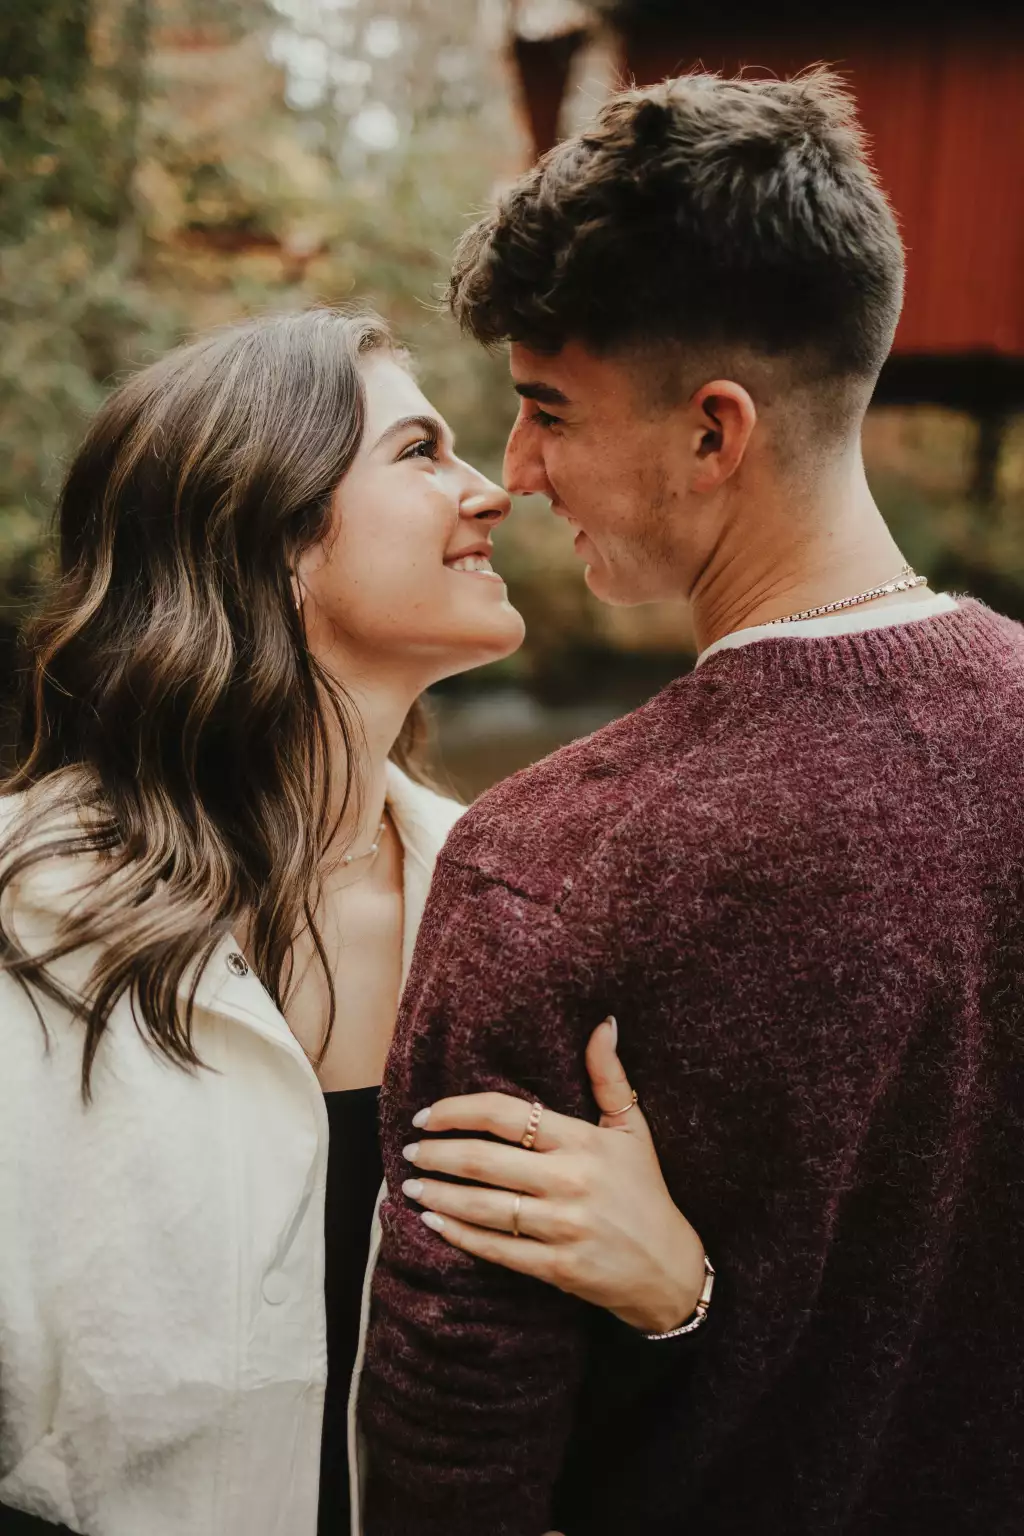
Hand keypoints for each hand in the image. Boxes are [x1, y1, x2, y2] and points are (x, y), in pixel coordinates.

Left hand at [399, 1017, 705, 1333]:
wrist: (671, 1269)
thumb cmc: (645, 1191)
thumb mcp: (632, 1130)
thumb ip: (608, 1076)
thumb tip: (605, 1022)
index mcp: (582, 1142)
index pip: (505, 1115)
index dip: (457, 1111)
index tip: (427, 1115)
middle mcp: (570, 1181)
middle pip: (483, 1161)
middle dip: (436, 1153)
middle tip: (409, 1150)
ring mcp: (563, 1226)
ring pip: (482, 1206)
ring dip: (438, 1194)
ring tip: (411, 1185)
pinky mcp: (558, 1268)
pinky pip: (496, 1249)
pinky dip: (458, 1235)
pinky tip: (433, 1222)